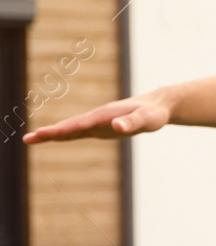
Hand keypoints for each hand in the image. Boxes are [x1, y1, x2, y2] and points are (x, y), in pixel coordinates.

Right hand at [22, 93, 172, 143]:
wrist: (158, 106)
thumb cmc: (154, 113)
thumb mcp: (147, 120)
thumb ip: (132, 123)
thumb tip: (117, 127)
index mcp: (104, 115)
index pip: (79, 124)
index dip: (61, 130)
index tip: (44, 134)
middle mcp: (97, 118)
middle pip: (69, 126)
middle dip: (49, 133)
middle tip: (27, 139)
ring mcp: (97, 123)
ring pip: (72, 129)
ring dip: (53, 134)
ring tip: (31, 139)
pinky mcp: (101, 128)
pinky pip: (79, 132)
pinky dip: (65, 135)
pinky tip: (54, 138)